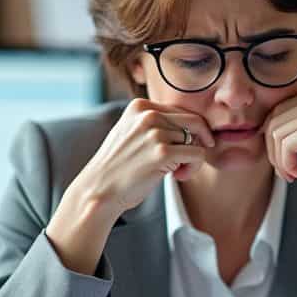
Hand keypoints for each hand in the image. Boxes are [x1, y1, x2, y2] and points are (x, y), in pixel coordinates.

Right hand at [69, 99, 214, 220]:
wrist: (99, 190)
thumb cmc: (118, 167)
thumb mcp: (131, 132)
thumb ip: (154, 123)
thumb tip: (195, 124)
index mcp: (140, 106)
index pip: (181, 112)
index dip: (187, 132)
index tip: (181, 148)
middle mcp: (148, 115)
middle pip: (194, 122)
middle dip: (197, 142)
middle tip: (185, 161)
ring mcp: (155, 133)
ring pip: (198, 140)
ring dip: (192, 159)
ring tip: (175, 172)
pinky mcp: (163, 153)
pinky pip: (198, 155)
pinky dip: (194, 168)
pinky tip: (178, 176)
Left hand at [264, 85, 296, 250]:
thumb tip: (264, 129)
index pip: (280, 109)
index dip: (274, 138)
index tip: (284, 159)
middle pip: (274, 119)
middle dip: (273, 150)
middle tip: (286, 171)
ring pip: (276, 133)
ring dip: (279, 160)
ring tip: (293, 174)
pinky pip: (286, 145)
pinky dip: (287, 164)